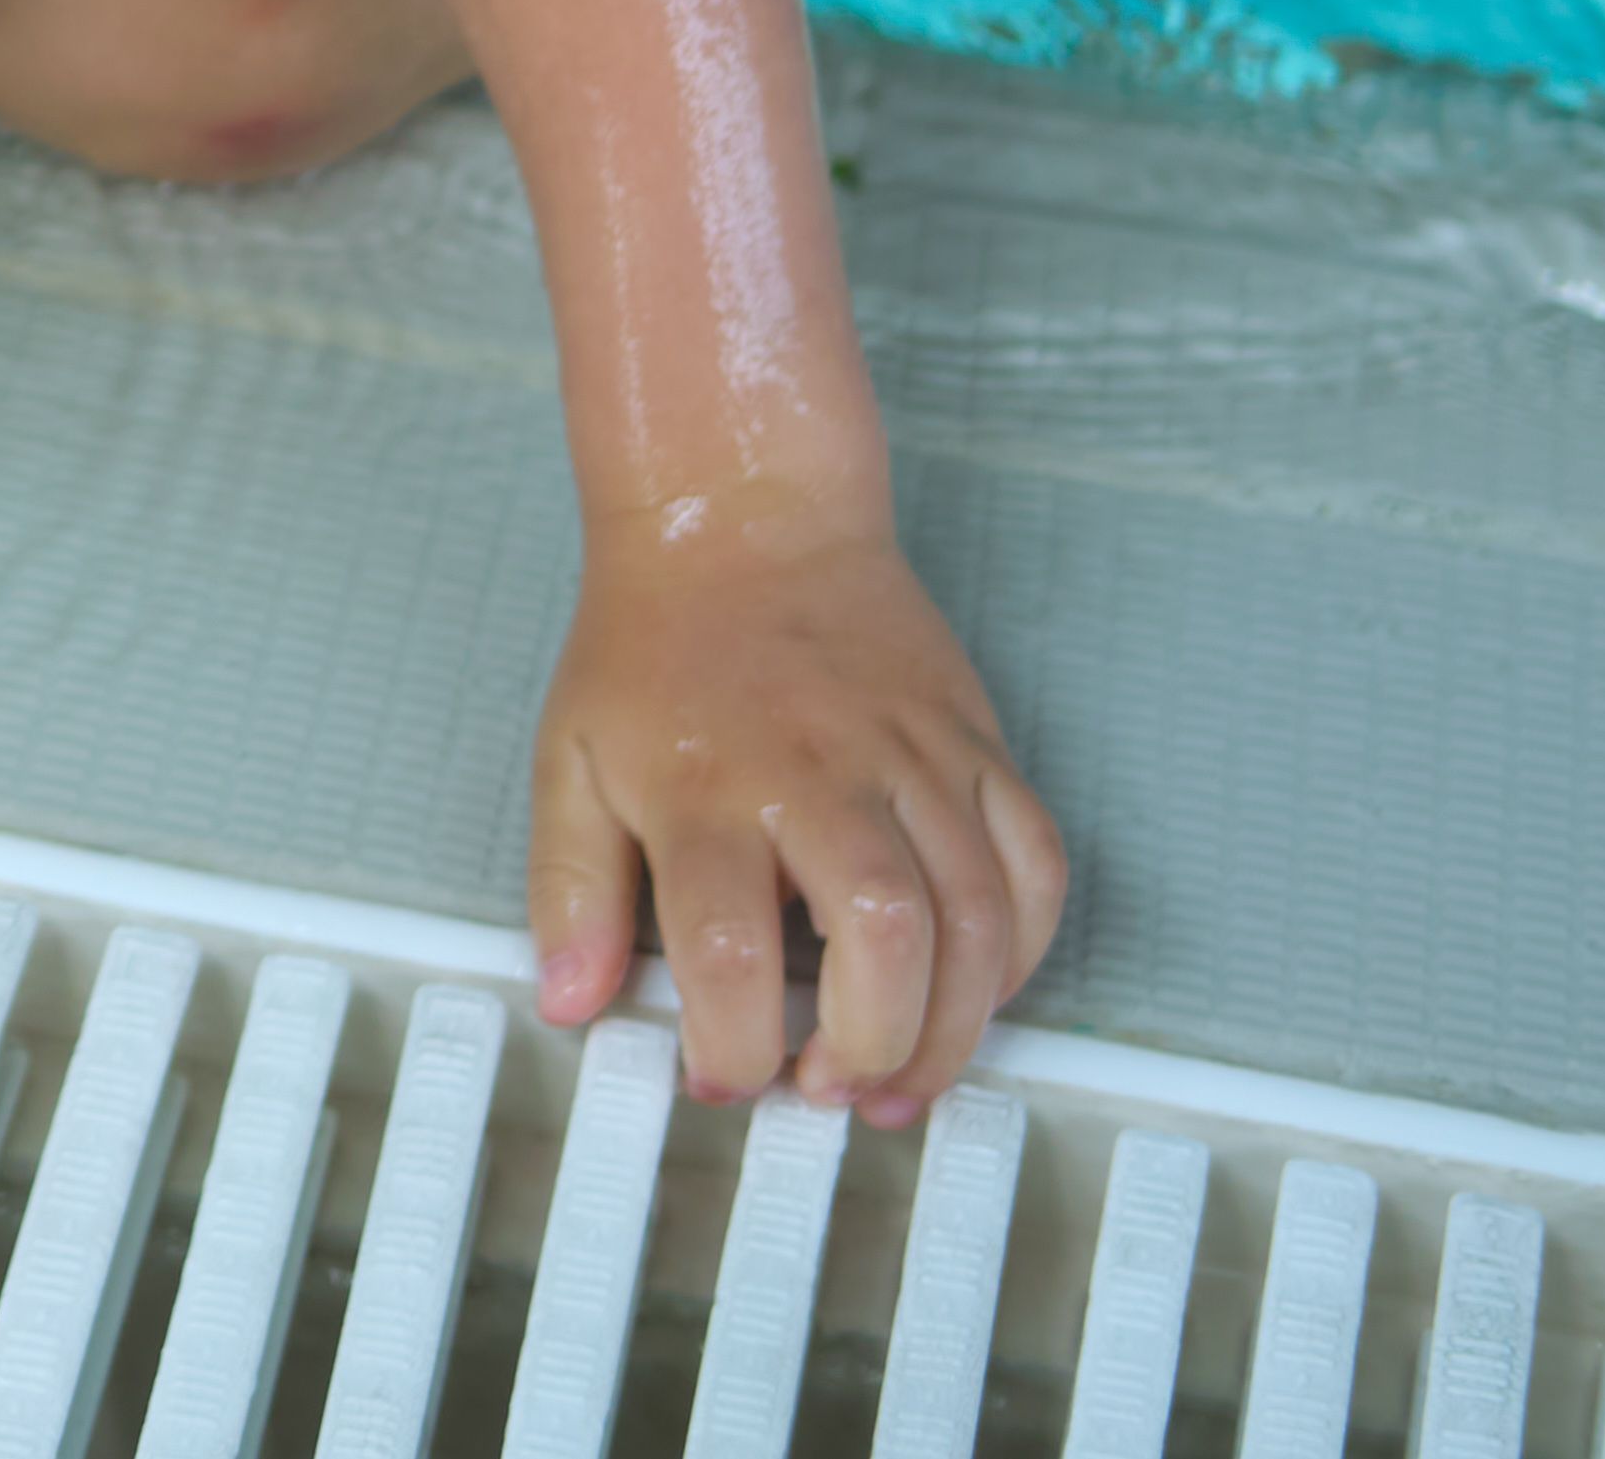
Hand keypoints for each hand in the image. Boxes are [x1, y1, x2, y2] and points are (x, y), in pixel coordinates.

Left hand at [526, 500, 1065, 1117]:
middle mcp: (821, 772)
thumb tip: (573, 1004)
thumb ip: (569, 891)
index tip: (721, 1076)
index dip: (732, 1045)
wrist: (742, 515)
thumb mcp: (571, 760)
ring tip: (903, 1078)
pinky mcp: (976, 743)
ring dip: (954, 1024)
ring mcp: (914, 755)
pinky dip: (1021, 950)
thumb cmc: (653, 650)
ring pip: (978, 914)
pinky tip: (976, 993)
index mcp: (707, 786)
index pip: (729, 948)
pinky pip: (1034, 865)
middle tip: (830, 1089)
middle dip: (869, 1044)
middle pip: (882, 935)